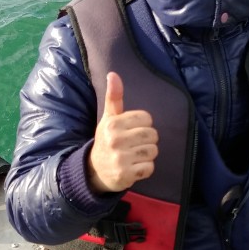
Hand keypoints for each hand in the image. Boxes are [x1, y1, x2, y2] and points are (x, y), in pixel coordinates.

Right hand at [88, 72, 158, 192]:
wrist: (95, 171)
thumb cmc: (107, 140)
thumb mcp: (109, 118)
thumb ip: (114, 97)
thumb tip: (113, 74)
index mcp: (113, 124)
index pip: (147, 119)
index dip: (143, 125)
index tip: (132, 131)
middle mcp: (115, 140)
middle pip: (152, 135)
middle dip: (147, 141)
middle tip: (134, 146)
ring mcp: (120, 159)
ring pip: (153, 151)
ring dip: (148, 155)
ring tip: (135, 156)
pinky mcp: (126, 175)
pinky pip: (150, 168)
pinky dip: (145, 169)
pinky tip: (135, 168)